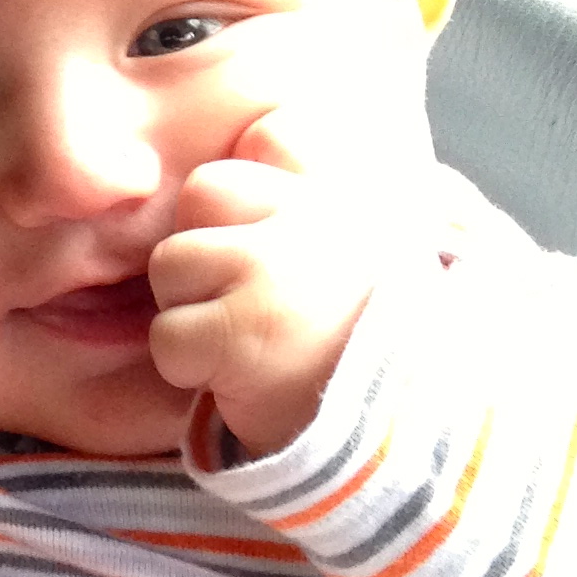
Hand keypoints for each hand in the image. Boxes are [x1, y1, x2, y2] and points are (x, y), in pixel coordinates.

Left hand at [146, 107, 382, 453]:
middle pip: (202, 193)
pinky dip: (190, 369)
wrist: (409, 443)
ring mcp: (277, 270)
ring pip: (171, 263)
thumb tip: (265, 132)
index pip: (270, 138)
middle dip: (209, 253)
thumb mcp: (371, 246)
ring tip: (253, 345)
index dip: (253, 199)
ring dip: (193, 313)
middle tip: (258, 306)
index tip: (283, 252)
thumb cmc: (370, 347)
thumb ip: (318, 182)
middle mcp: (318, 219)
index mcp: (353, 194)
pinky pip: (167, 335)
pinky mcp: (243, 331)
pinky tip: (241, 379)